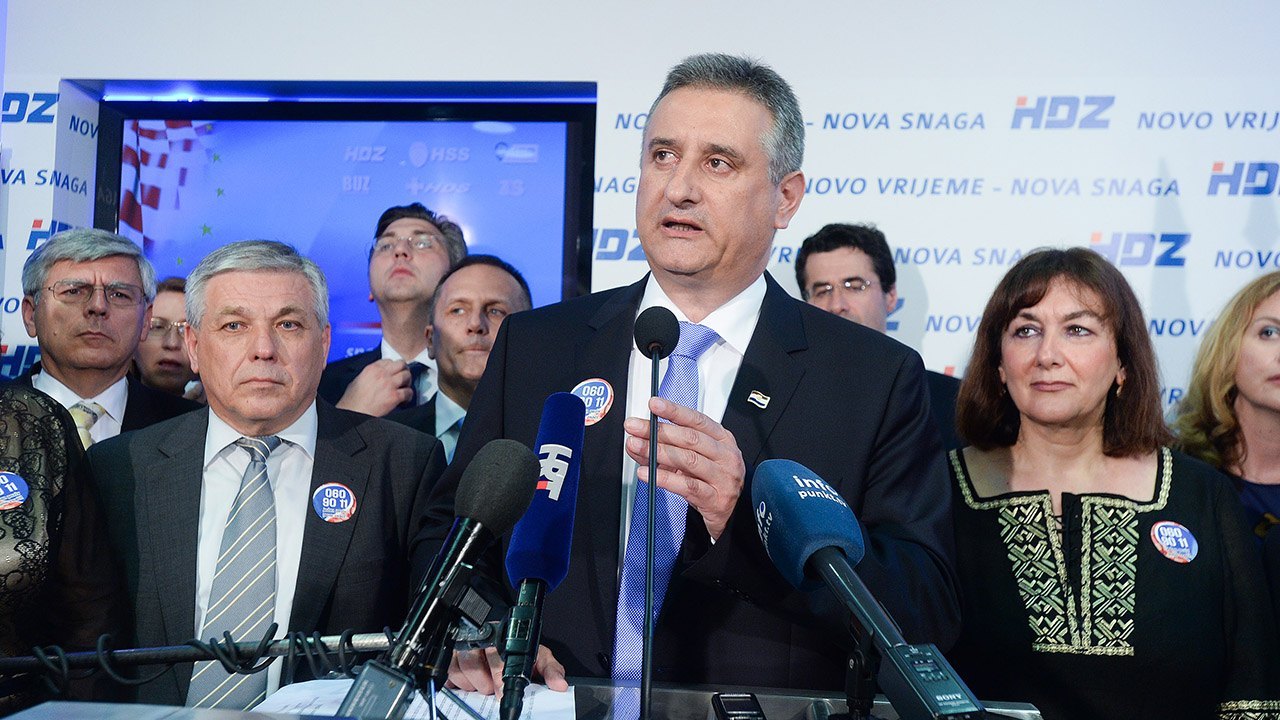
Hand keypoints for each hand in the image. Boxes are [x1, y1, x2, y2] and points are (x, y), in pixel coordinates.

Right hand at [334, 359, 411, 415]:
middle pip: (401, 364)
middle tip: (403, 377)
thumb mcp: (357, 381)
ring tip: (404, 388)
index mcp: (371, 369)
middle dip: (404, 370)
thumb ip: (369, 375)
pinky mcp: (394, 396)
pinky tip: (405, 400)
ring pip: (407, 376)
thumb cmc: (352, 401)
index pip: (388, 361)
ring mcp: (389, 384)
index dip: (393, 366)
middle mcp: (382, 374)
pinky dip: (409, 396)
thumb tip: (376, 377)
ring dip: (407, 382)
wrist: (354, 413)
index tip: (395, 371)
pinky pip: (408, 392)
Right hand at [445, 645, 567, 696]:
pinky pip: (448, 674)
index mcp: (502, 636)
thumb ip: (550, 669)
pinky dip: (458, 683)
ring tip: (485, 685)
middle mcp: (479, 638)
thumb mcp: (538, 657)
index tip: (501, 693)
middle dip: (486, 683)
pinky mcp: (449, 657)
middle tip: (494, 690)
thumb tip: (559, 684)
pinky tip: (469, 683)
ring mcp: (462, 647)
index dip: (497, 676)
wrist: (502, 641)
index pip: (496, 656)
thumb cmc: (519, 651)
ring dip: (472, 684)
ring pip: (459, 670)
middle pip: (473, 664)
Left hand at [623, 396, 745, 540]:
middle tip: (635, 428)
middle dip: (658, 431)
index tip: (654, 404)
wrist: (731, 512)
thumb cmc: (711, 481)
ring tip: (637, 446)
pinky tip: (648, 473)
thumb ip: (664, 449)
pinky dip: (664, 478)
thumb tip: (635, 441)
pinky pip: (687, 486)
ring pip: (688, 460)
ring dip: (658, 452)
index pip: (697, 420)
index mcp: (722, 439)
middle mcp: (725, 456)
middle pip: (690, 438)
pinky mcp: (715, 499)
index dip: (674, 411)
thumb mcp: (692, 460)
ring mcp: (723, 477)